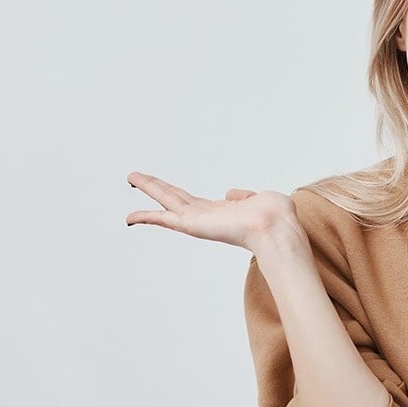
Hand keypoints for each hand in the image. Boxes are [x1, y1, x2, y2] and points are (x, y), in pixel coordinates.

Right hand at [125, 171, 304, 252]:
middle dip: (156, 187)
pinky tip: (130, 217)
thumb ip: (245, 196)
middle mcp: (207, 218)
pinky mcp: (193, 226)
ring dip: (149, 188)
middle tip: (135, 177)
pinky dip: (146, 218)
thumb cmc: (277, 217)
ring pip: (168, 201)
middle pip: (174, 198)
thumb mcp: (261, 199)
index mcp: (222, 212)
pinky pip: (165, 220)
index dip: (180, 195)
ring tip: (131, 177)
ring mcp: (199, 222)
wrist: (277, 229)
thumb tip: (230, 194)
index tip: (165, 189)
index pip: (194, 202)